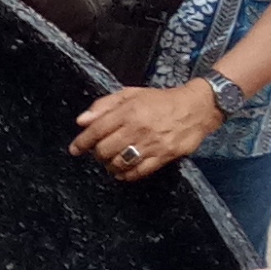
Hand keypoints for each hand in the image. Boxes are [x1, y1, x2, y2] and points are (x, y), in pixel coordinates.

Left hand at [69, 79, 221, 174]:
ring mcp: (151, 144)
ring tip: (110, 162)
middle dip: (97, 154)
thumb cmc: (160, 100)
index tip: (74, 150)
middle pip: (105, 150)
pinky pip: (138, 172)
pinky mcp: (163, 157)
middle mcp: (138, 128)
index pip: (97, 129)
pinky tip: (123, 171)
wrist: (196, 108)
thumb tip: (81, 121)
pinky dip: (126, 175)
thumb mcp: (131, 94)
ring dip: (110, 166)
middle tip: (99, 152)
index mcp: (128, 111)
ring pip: (120, 163)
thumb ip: (104, 105)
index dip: (82, 142)